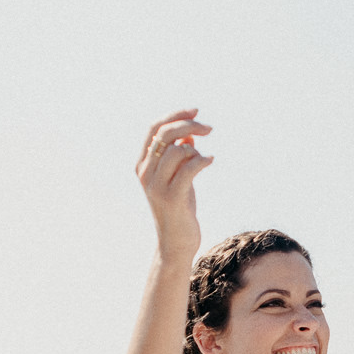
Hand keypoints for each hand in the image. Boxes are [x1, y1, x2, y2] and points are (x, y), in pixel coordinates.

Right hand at [136, 110, 212, 262]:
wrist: (175, 242)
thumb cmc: (179, 207)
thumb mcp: (177, 177)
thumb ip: (179, 156)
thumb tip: (189, 134)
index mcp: (142, 165)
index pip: (154, 129)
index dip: (175, 115)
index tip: (195, 111)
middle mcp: (145, 173)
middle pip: (165, 135)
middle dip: (189, 125)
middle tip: (208, 129)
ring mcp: (156, 186)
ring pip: (176, 150)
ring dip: (195, 149)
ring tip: (204, 159)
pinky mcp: (172, 197)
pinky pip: (189, 168)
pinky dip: (202, 160)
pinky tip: (210, 161)